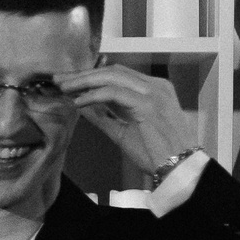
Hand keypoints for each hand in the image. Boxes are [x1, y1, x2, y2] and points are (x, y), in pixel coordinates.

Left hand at [53, 61, 199, 180]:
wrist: (179, 168)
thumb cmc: (156, 154)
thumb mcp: (124, 132)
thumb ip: (105, 117)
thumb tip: (83, 107)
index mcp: (153, 89)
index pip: (119, 75)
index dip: (92, 76)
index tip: (70, 82)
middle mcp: (155, 86)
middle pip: (114, 71)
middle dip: (84, 74)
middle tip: (60, 80)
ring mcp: (154, 93)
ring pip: (113, 77)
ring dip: (85, 81)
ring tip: (64, 88)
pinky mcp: (148, 104)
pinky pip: (115, 93)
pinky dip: (94, 95)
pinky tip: (78, 102)